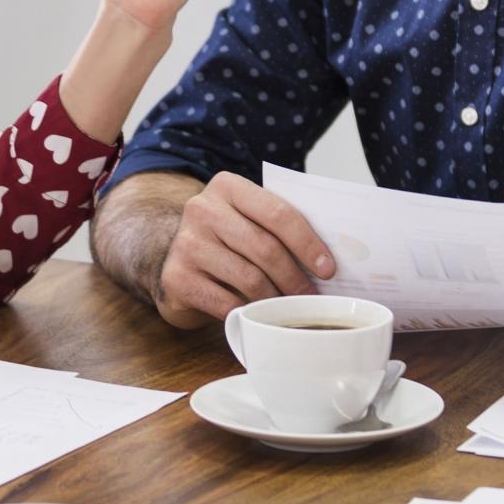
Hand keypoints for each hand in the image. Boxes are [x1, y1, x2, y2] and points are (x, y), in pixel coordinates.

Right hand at [154, 171, 335, 327]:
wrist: (175, 260)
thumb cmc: (225, 241)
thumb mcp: (246, 219)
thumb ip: (276, 225)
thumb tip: (327, 260)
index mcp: (227, 187)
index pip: (277, 213)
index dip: (308, 243)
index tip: (328, 269)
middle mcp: (202, 210)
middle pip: (265, 248)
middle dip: (296, 277)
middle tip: (312, 296)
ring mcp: (187, 244)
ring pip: (250, 278)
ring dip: (277, 299)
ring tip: (290, 308)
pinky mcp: (177, 278)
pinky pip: (227, 303)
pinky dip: (250, 313)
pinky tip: (261, 316)